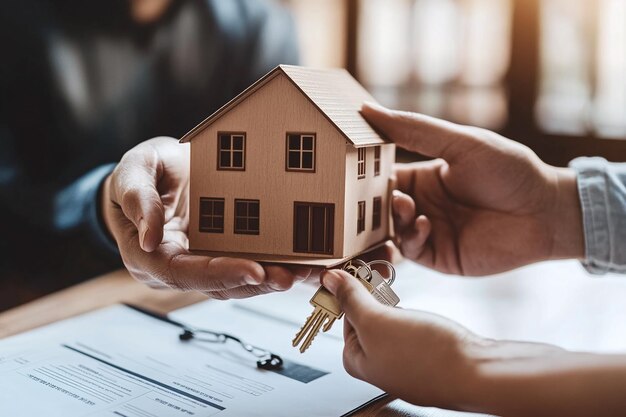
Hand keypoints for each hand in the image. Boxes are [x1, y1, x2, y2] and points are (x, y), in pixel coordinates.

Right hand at [102, 137, 313, 297]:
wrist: (153, 173)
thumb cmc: (139, 173)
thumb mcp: (133, 171)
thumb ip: (137, 198)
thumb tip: (150, 237)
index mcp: (150, 255)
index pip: (183, 273)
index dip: (218, 274)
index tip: (253, 270)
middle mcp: (178, 267)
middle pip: (217, 285)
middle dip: (257, 282)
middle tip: (290, 276)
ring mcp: (202, 262)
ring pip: (238, 281)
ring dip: (273, 279)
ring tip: (307, 272)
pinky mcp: (222, 253)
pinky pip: (249, 263)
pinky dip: (277, 265)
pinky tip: (305, 262)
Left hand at [321, 269, 479, 408]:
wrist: (479, 373)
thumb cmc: (427, 357)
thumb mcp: (377, 321)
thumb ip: (351, 300)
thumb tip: (329, 282)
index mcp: (358, 362)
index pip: (343, 318)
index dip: (349, 293)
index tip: (356, 274)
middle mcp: (380, 366)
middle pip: (366, 320)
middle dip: (372, 296)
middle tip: (381, 279)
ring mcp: (404, 363)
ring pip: (390, 323)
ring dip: (391, 303)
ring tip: (399, 295)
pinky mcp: (427, 358)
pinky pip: (411, 331)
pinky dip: (411, 316)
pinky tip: (419, 314)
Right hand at [362, 103, 583, 274]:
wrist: (546, 212)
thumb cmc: (509, 170)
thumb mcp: (460, 143)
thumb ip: (414, 130)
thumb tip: (366, 109)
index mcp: (422, 177)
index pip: (380, 176)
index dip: (362, 173)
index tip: (346, 167)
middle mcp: (420, 205)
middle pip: (377, 207)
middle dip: (368, 201)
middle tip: (366, 194)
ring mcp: (427, 232)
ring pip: (388, 231)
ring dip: (389, 220)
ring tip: (404, 206)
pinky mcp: (438, 257)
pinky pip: (410, 250)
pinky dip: (410, 239)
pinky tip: (425, 224)